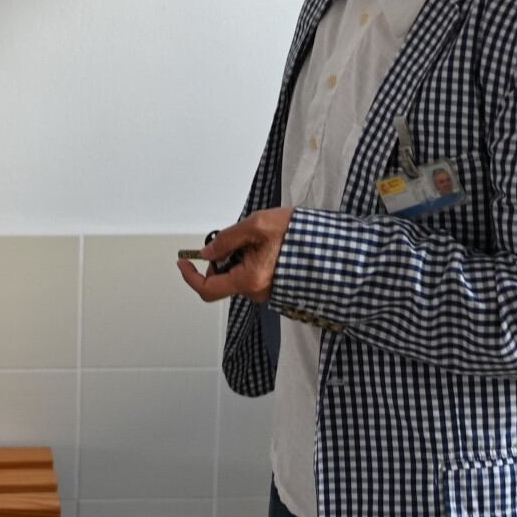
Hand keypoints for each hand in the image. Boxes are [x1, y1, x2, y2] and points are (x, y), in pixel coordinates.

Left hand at [177, 206, 292, 303]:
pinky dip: (250, 259)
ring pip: (238, 274)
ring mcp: (266, 291)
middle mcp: (257, 291)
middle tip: (237, 236)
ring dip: (239, 255)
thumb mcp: (258, 225)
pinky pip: (252, 274)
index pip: (208, 288)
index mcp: (250, 279)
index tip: (184, 262)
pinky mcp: (275, 287)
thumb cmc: (302, 236)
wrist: (333, 248)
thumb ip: (228, 239)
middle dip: (222, 256)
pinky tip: (267, 245)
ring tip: (259, 238)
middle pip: (223, 277)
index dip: (190, 275)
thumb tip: (208, 251)